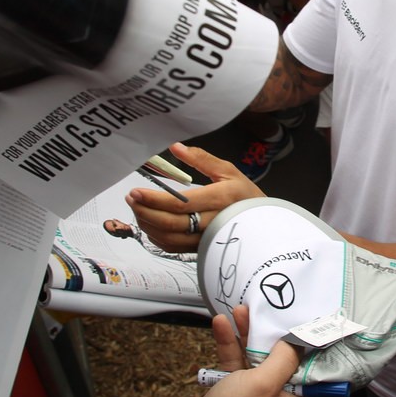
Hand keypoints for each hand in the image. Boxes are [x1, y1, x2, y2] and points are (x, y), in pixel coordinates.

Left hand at [125, 141, 263, 251]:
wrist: (263, 225)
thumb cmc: (245, 195)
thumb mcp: (229, 171)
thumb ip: (201, 159)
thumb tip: (176, 148)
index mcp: (220, 200)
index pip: (181, 203)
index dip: (155, 199)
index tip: (136, 191)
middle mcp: (212, 222)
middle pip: (170, 223)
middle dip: (145, 211)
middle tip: (131, 198)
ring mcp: (205, 239)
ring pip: (168, 238)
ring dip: (147, 224)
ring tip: (137, 208)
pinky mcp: (200, 248)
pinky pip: (172, 247)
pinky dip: (156, 237)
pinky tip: (149, 223)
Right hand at [171, 306, 312, 396]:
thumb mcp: (263, 384)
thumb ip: (282, 359)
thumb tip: (296, 342)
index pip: (310, 369)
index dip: (305, 345)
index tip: (302, 321)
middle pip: (281, 360)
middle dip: (271, 335)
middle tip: (267, 311)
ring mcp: (256, 395)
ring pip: (256, 359)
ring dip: (247, 335)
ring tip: (240, 311)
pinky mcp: (235, 391)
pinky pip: (237, 365)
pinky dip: (230, 346)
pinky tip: (221, 325)